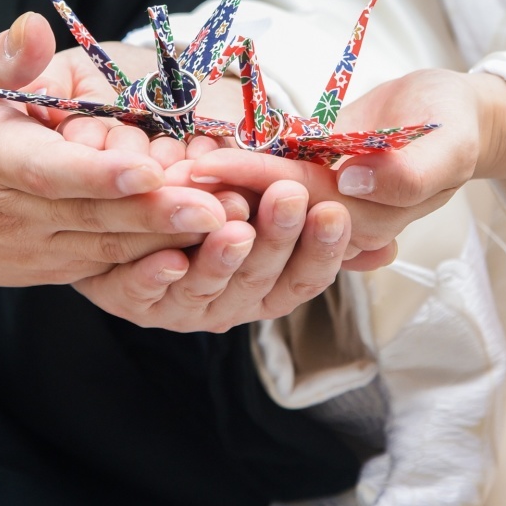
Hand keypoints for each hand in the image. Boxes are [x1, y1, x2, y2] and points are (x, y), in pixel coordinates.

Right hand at [0, 14, 228, 298]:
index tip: (148, 169)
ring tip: (231, 229)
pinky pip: (106, 268)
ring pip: (110, 250)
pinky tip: (201, 250)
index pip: (50, 171)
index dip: (100, 174)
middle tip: (221, 209)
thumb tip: (35, 27)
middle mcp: (15, 212)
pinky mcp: (50, 268)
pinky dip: (152, 262)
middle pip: (95, 219)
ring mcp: (35, 248)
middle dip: (160, 216)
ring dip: (169, 242)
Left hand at [75, 183, 354, 331]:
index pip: (304, 278)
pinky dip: (154, 277)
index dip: (321, 250)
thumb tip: (387, 249)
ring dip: (222, 259)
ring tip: (235, 227)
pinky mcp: (128, 298)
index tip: (334, 211)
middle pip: (260, 281)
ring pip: (205, 288)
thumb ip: (312, 220)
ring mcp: (178, 307)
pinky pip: (141, 293)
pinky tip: (168, 256)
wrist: (118, 222)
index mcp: (266, 289)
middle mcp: (228, 306)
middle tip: (290, 198)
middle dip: (278, 240)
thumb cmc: (208, 214)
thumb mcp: (264, 207)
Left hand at [176, 66, 505, 261]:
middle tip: (167, 171)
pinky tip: (185, 149)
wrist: (449, 112)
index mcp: (367, 221)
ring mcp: (313, 199)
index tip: (210, 169)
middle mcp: (332, 218)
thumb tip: (354, 188)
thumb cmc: (453, 124)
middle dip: (218, 190)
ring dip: (214, 183)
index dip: (255, 188)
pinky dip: (226, 162)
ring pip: (257, 195)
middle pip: (268, 209)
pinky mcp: (302, 173)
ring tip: (164, 165)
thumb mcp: (449, 145)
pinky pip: (260, 171)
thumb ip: (411, 174)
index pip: (303, 208)